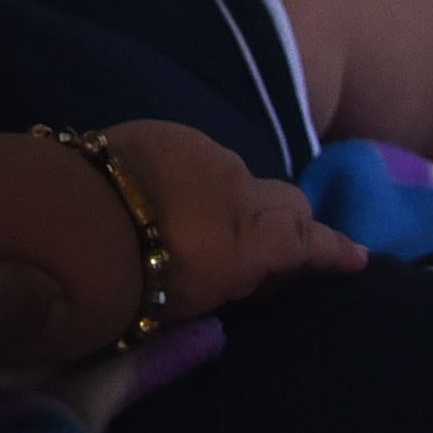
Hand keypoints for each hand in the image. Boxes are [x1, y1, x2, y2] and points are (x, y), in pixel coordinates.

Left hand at [103, 117, 361, 325]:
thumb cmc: (131, 282)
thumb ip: (237, 280)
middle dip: (288, 220)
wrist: (73, 217)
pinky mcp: (169, 130)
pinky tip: (162, 187)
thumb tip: (259, 272)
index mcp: (252, 241)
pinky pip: (196, 152)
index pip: (308, 242)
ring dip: (230, 195)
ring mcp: (205, 153)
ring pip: (237, 173)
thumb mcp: (197, 302)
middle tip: (269, 242)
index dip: (335, 251)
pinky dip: (193, 171)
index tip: (358, 257)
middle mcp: (240, 190)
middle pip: (287, 200)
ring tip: (197, 215)